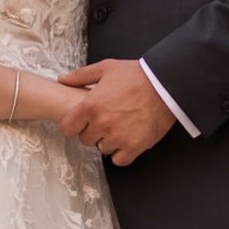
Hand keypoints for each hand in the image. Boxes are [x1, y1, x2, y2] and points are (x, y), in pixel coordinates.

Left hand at [60, 59, 174, 164]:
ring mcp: (118, 137)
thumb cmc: (137, 75)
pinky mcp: (134, 146)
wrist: (166, 85)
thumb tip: (62, 79)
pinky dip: (122, 153)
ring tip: (120, 128)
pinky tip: (128, 140)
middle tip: (106, 121)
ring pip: (103, 149)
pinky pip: (120, 160)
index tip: (82, 122)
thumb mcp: (106, 68)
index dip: (74, 125)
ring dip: (109, 141)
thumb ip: (81, 76)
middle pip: (86, 140)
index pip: (68, 128)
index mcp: (90, 106)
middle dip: (93, 132)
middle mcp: (102, 124)